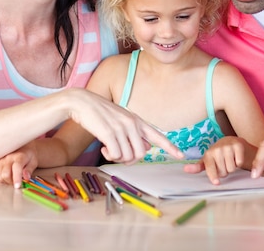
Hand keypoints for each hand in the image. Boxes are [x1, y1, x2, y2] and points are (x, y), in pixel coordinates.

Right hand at [0, 142, 37, 187]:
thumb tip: (26, 178)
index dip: (16, 178)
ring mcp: (0, 160)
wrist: (22, 147)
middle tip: (17, 181)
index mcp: (19, 157)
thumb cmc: (28, 156)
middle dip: (11, 182)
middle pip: (5, 175)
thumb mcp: (33, 162)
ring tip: (11, 177)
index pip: (16, 168)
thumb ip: (29, 170)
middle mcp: (8, 158)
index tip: (17, 186)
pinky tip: (5, 176)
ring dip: (5, 181)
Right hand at [67, 90, 183, 163]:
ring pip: (128, 157)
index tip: (181, 154)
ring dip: (117, 158)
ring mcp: (121, 128)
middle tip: (119, 156)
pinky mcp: (109, 133)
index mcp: (137, 120)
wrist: (82, 102)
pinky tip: (103, 148)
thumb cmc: (101, 114)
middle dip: (130, 160)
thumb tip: (144, 149)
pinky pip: (115, 155)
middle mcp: (132, 123)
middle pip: (141, 154)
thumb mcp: (121, 120)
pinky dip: (109, 156)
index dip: (170, 146)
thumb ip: (134, 133)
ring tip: (108, 150)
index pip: (157, 135)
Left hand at [184, 136, 246, 184]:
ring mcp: (228, 146)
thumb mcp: (207, 160)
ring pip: (231, 168)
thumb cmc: (217, 155)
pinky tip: (236, 157)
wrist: (231, 142)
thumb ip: (197, 167)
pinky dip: (239, 163)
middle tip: (224, 164)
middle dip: (224, 171)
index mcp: (208, 154)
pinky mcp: (238, 145)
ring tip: (230, 161)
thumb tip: (185, 169)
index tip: (216, 183)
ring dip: (232, 168)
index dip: (213, 176)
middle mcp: (217, 149)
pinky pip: (239, 163)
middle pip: (223, 172)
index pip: (210, 168)